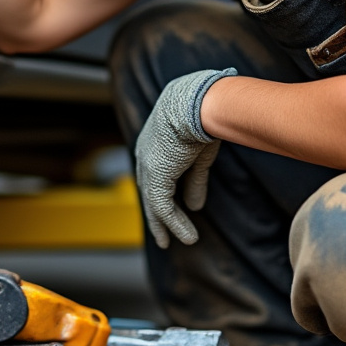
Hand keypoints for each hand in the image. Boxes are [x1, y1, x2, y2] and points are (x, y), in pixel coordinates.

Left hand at [135, 68, 234, 247]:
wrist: (196, 102)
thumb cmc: (201, 116)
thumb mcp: (199, 153)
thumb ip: (194, 181)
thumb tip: (195, 207)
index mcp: (154, 142)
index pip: (155, 173)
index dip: (164, 192)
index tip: (173, 208)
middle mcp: (145, 154)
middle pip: (149, 191)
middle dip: (156, 214)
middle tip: (162, 234)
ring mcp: (147, 166)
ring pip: (153, 203)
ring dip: (163, 225)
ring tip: (170, 243)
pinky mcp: (155, 177)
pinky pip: (163, 207)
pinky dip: (175, 224)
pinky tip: (188, 237)